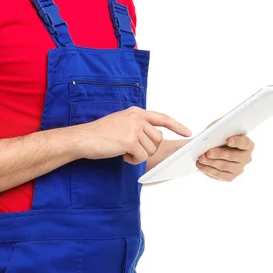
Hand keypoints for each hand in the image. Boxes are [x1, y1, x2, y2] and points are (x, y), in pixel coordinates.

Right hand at [77, 107, 191, 164]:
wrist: (84, 137)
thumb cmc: (100, 133)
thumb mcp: (121, 121)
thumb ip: (138, 125)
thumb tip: (154, 137)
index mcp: (136, 112)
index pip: (162, 118)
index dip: (177, 125)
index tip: (188, 132)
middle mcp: (137, 118)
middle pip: (158, 139)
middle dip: (148, 148)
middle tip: (131, 148)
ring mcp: (134, 128)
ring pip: (150, 149)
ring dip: (139, 154)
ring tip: (123, 150)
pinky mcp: (130, 141)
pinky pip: (141, 157)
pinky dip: (133, 160)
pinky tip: (122, 155)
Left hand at [196, 134, 253, 181]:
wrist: (216, 147)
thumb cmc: (220, 136)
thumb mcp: (220, 130)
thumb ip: (219, 131)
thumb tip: (211, 135)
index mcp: (247, 144)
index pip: (245, 143)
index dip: (237, 141)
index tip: (228, 140)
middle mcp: (246, 158)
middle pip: (234, 156)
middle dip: (219, 154)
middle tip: (208, 153)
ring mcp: (239, 168)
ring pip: (225, 166)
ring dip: (211, 163)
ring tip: (201, 159)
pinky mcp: (230, 176)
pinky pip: (220, 175)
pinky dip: (208, 170)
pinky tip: (201, 165)